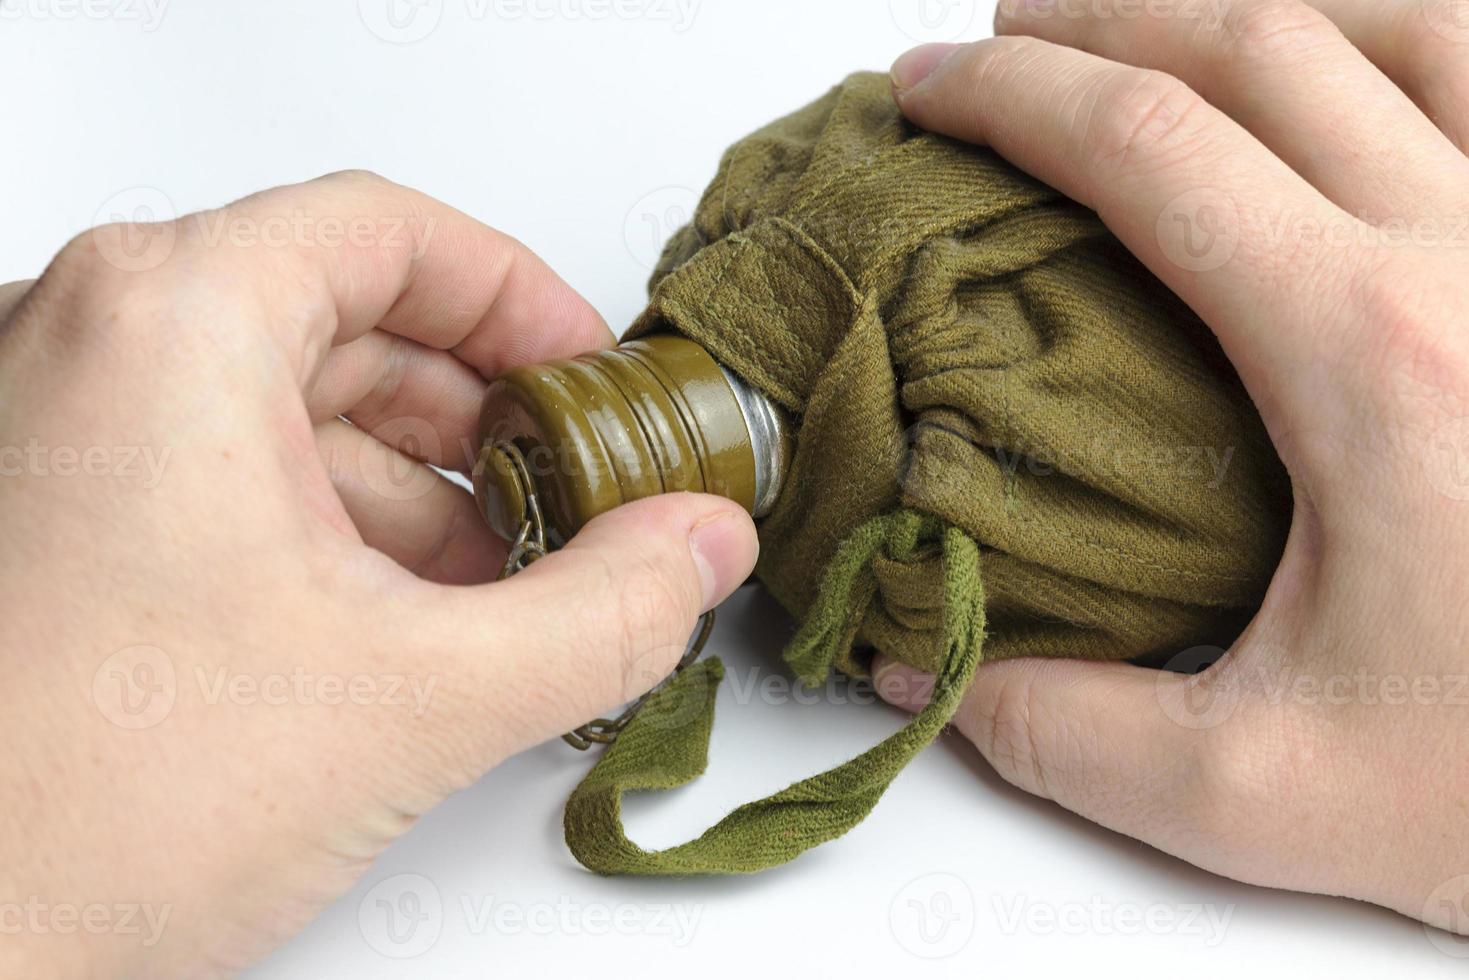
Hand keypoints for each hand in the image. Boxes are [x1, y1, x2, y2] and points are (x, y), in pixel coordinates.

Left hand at [0, 171, 757, 976]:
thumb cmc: (76, 813)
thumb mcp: (413, 700)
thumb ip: (602, 612)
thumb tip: (697, 546)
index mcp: (169, 324)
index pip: (388, 232)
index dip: (518, 297)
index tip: (588, 374)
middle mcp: (88, 347)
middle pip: (342, 317)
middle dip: (479, 414)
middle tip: (572, 486)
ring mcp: (52, 430)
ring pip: (283, 403)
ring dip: (412, 485)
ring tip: (500, 581)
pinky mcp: (48, 515)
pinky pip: (220, 471)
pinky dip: (327, 524)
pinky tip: (396, 619)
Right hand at [877, 0, 1468, 934]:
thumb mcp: (1265, 793)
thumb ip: (1064, 733)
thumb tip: (922, 667)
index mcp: (1374, 357)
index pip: (1151, 151)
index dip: (1014, 95)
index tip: (933, 85)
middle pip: (1260, 47)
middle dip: (1101, 23)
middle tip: (1008, 38)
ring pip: (1407, 25)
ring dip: (1254, 9)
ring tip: (1157, 32)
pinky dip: (1408, 41)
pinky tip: (1358, 70)